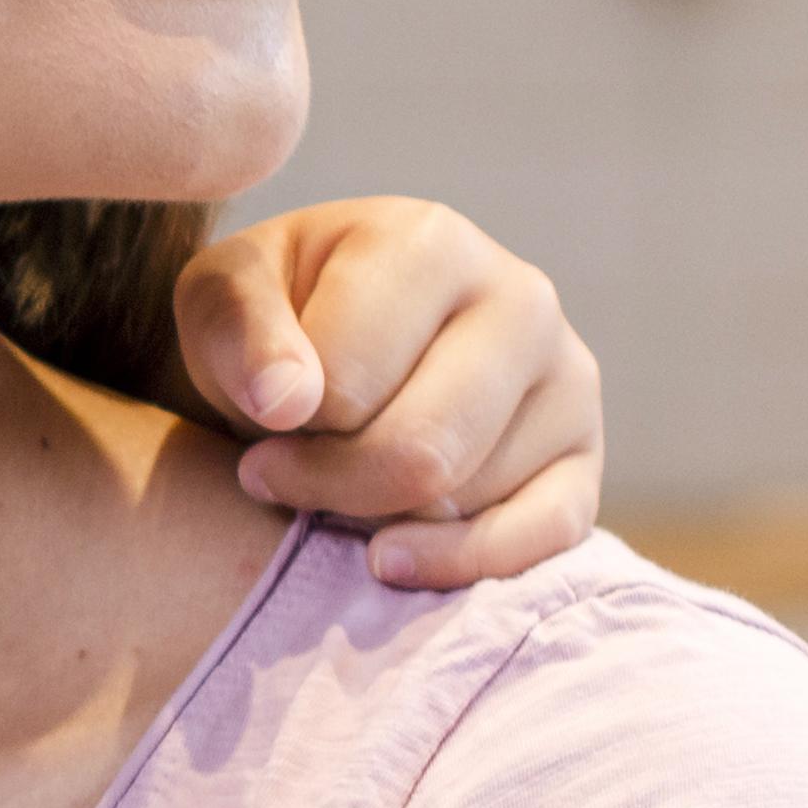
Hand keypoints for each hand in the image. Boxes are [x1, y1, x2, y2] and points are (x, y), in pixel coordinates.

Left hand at [178, 202, 601, 587]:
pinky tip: (391, 558)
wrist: (337, 345)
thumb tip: (286, 403)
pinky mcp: (586, 458)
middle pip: (419, 451)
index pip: (345, 383)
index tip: (262, 421)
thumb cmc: (274, 320)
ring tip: (342, 476)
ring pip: (463, 500)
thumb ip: (237, 332)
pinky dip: (458, 564)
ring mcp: (568, 379)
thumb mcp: (222, 299)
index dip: (282, 425)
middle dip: (328, 485)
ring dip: (377, 517)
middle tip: (277, 476)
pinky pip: (544, 537)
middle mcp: (521, 300)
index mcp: (431, 243)